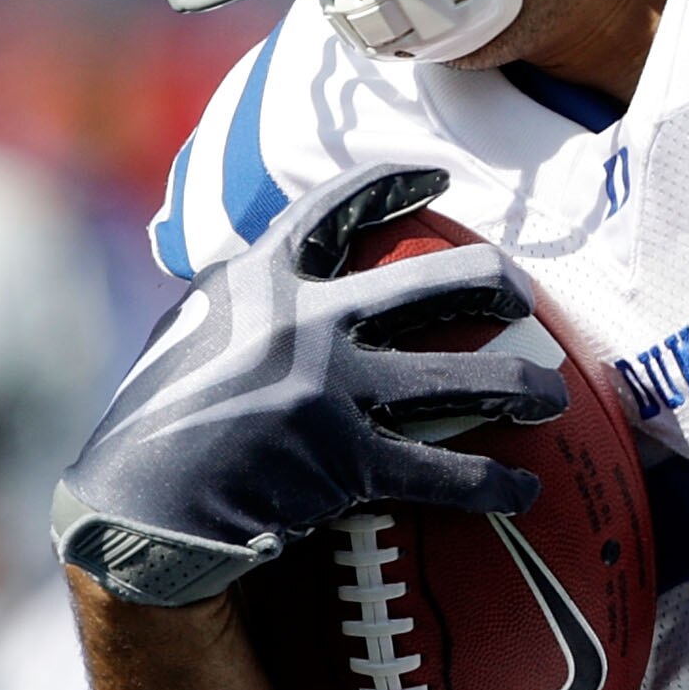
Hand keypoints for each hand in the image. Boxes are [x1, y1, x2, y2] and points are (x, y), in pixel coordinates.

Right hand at [53, 165, 567, 607]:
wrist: (134, 510)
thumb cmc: (154, 427)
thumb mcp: (184, 337)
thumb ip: (236, 307)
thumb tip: (267, 282)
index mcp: (259, 280)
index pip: (333, 209)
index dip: (392, 185)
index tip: (438, 180)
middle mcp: (303, 321)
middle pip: (432, 283)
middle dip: (494, 282)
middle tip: (525, 295)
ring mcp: (329, 389)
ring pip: (459, 376)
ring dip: (521, 384)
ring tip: (554, 394)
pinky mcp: (344, 459)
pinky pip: (443, 470)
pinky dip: (492, 483)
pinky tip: (526, 490)